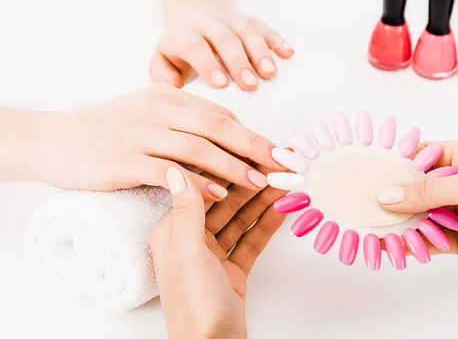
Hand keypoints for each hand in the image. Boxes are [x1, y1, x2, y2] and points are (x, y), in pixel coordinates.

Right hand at [34, 83, 280, 199]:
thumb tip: (211, 134)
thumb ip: (174, 119)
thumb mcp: (139, 112)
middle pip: (218, 127)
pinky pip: (170, 172)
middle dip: (254, 146)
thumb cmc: (97, 129)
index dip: (251, 132)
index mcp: (165, 97)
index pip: (219, 113)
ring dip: (233, 166)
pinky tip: (218, 195)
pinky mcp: (126, 160)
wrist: (51, 138)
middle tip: (283, 165)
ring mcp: (141, 134)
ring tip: (259, 182)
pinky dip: (197, 183)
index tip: (274, 150)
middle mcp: (158, 111)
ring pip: (199, 148)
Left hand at [150, 7, 293, 90]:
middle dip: (239, 61)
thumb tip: (173, 87)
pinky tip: (289, 53)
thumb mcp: (162, 60)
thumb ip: (162, 75)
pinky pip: (266, 28)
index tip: (221, 84)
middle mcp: (208, 25)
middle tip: (250, 85)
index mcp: (184, 36)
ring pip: (247, 32)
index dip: (208, 63)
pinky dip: (278, 40)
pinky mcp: (250, 22)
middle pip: (225, 39)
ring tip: (271, 74)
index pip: (194, 46)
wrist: (193, 14)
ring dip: (261, 52)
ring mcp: (231, 21)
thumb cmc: (178, 51)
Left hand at [150, 165, 286, 338]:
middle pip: (224, 203)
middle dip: (250, 182)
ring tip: (286, 181)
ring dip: (262, 201)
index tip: (250, 153)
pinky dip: (265, 225)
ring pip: (239, 220)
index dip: (226, 169)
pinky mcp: (231, 272)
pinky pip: (250, 241)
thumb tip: (175, 168)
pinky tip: (282, 209)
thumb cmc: (193, 305)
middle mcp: (189, 240)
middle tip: (277, 164)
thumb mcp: (187, 252)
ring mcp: (212, 257)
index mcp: (171, 232)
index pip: (202, 190)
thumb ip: (186, 209)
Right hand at [376, 139, 457, 265]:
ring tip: (371, 226)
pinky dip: (413, 245)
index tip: (367, 168)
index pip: (422, 155)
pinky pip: (432, 241)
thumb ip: (428, 191)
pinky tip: (393, 245)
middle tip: (362, 201)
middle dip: (392, 196)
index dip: (395, 160)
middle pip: (418, 188)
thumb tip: (387, 193)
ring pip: (422, 216)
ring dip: (399, 223)